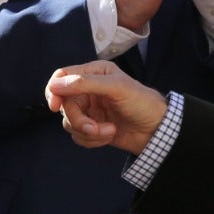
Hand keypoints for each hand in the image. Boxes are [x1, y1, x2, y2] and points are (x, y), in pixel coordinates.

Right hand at [46, 61, 168, 153]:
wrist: (159, 132)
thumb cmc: (142, 103)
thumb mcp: (116, 88)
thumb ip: (84, 83)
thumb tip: (54, 85)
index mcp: (93, 73)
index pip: (61, 76)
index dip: (54, 90)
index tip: (55, 106)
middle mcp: (88, 90)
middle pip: (64, 104)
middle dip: (78, 119)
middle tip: (93, 128)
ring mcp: (89, 110)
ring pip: (69, 122)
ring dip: (88, 131)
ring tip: (109, 132)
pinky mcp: (93, 128)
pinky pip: (78, 135)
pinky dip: (91, 140)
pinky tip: (109, 137)